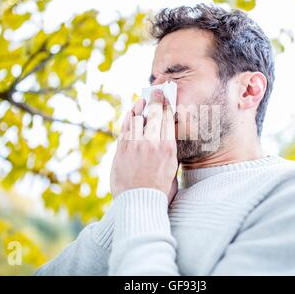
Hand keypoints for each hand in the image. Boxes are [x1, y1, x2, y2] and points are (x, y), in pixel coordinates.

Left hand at [110, 89, 177, 203]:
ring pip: (137, 118)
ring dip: (140, 107)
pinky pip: (125, 128)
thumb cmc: (160, 190)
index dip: (167, 105)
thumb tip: (167, 137)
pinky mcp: (122, 150)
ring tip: (142, 100)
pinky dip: (129, 119)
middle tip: (158, 90)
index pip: (168, 119)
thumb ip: (169, 151)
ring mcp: (135, 145)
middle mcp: (152, 143)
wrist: (140, 203)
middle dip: (156, 99)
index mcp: (168, 148)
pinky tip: (131, 114)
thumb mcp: (173, 169)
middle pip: (154, 114)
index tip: (167, 97)